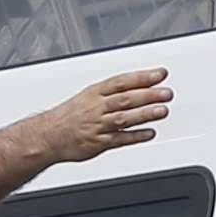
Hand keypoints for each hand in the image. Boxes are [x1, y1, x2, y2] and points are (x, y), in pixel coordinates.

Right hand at [36, 68, 172, 163]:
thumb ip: (114, 91)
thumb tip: (141, 83)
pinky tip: (149, 133)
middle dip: (148, 95)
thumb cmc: (71, 115)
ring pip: (124, 118)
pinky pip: (119, 139)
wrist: (48, 136)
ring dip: (144, 114)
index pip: (121, 81)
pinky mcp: (98, 143)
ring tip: (162, 111)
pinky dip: (135, 136)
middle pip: (125, 99)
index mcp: (94, 92)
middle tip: (167, 93)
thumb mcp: (89, 96)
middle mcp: (97, 107)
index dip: (142, 77)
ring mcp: (97, 125)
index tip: (160, 74)